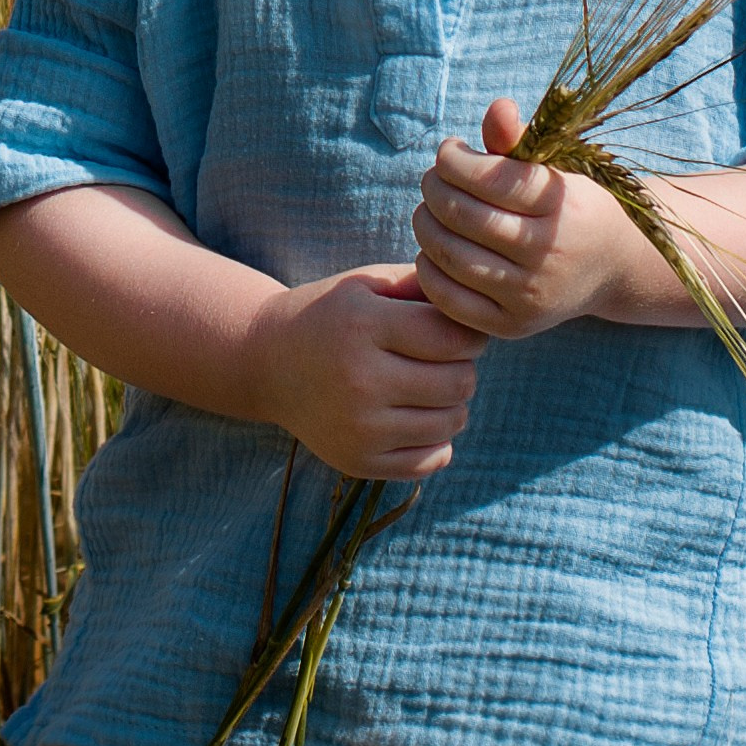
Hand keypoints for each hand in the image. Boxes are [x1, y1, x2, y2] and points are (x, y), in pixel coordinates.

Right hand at [250, 263, 487, 479]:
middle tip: (444, 358)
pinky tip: (416, 415)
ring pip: (451, 422)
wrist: (268, 363)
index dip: (468, 334)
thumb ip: (422, 285)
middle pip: (458, 382)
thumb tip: (477, 306)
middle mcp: (360, 380)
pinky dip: (436, 439)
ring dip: (452, 403)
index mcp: (363, 326)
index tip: (457, 331)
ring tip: (429, 385)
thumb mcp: (367, 284)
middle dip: (463, 367)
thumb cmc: (331, 316)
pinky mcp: (358, 462)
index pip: (452, 339)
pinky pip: (432, 459)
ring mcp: (358, 428)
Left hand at [413, 96, 652, 339]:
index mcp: (563, 206)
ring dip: (425, 224)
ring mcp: (531, 295)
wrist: (611, 266)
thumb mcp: (556, 165)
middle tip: (433, 179)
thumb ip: (520, 139)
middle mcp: (550, 253)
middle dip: (434, 188)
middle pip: (464, 215)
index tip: (450, 151)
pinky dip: (429, 268)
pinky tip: (434, 248)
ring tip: (429, 209)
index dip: (454, 158)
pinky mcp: (512, 326)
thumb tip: (497, 108)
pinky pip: (450, 298)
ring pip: (451, 256)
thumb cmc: (571, 203)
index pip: (489, 177)